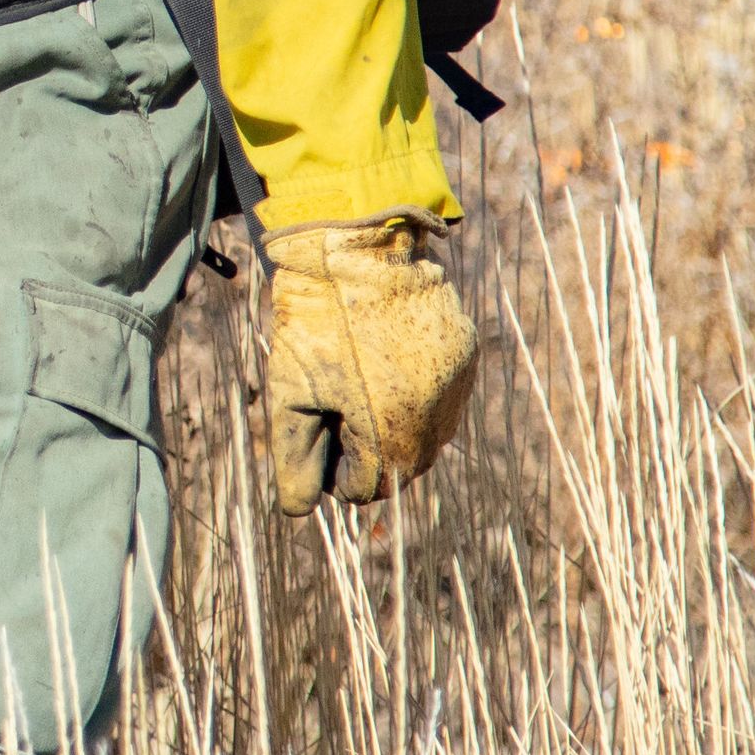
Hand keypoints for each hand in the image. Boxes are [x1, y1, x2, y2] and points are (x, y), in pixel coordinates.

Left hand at [260, 214, 478, 511]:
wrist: (355, 244)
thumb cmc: (314, 319)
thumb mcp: (289, 393)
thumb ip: (293, 459)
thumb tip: (299, 510)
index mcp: (391, 434)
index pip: (365, 489)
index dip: (334, 469)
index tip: (317, 433)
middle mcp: (436, 417)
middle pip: (401, 465)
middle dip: (367, 449)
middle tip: (333, 406)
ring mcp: (457, 384)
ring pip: (426, 431)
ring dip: (394, 422)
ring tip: (359, 380)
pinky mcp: (465, 353)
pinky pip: (443, 394)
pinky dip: (416, 391)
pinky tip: (386, 359)